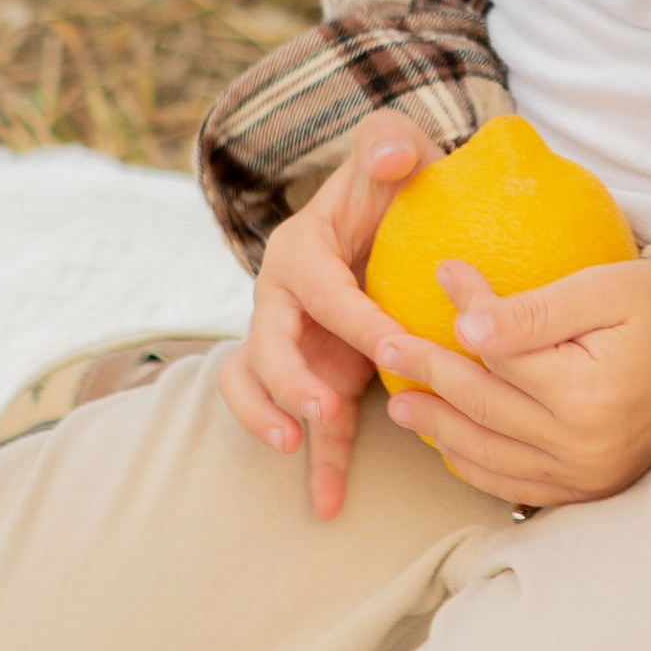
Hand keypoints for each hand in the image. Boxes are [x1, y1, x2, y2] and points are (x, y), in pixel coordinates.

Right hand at [220, 113, 434, 519]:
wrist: (379, 219)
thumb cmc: (388, 187)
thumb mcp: (392, 154)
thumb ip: (390, 145)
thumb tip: (395, 154)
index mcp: (300, 248)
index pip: (321, 288)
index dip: (354, 319)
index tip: (397, 346)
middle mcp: (280, 298)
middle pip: (267, 342)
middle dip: (288, 379)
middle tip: (323, 408)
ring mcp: (287, 343)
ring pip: (253, 383)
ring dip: (268, 417)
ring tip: (295, 446)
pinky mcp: (305, 377)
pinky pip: (295, 423)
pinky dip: (313, 464)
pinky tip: (330, 505)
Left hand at [380, 241, 650, 510]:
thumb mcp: (604, 289)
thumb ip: (534, 309)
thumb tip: (465, 324)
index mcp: (588, 394)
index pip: (498, 358)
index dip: (457, 321)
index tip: (435, 280)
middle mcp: (586, 446)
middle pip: (483, 410)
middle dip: (428, 378)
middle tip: (385, 350)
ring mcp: (588, 476)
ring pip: (489, 458)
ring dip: (438, 431)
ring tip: (400, 405)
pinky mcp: (591, 489)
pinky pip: (515, 485)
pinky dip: (475, 466)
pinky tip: (448, 443)